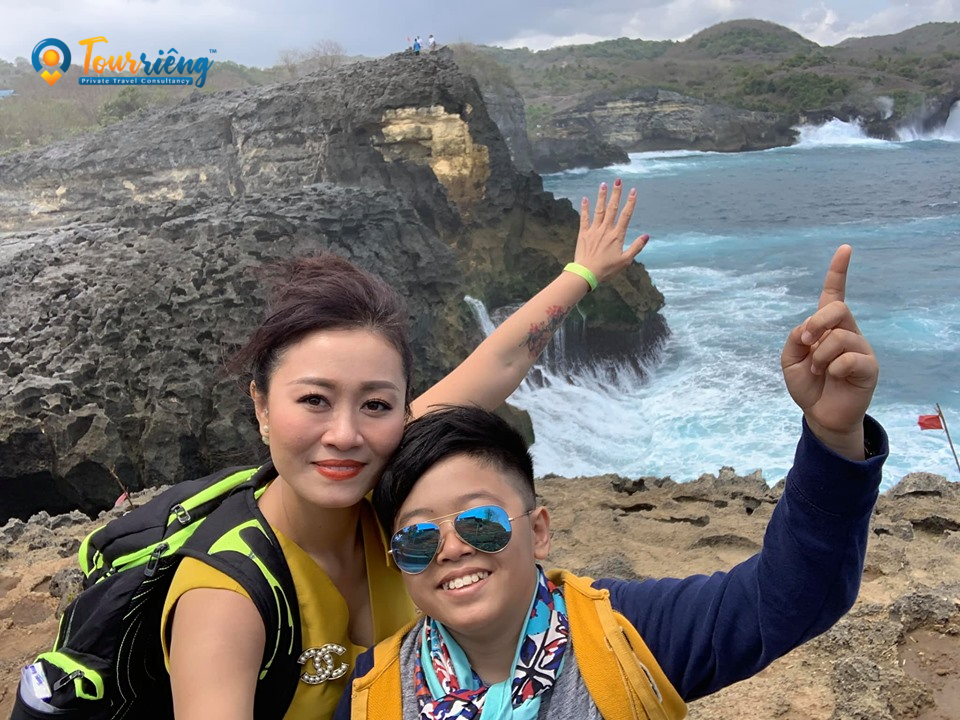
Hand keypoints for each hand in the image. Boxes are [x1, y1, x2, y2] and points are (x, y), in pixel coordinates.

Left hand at [575, 179, 648, 281]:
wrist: (586, 273)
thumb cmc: (607, 269)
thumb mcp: (625, 260)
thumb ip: (636, 247)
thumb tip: (646, 236)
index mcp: (617, 235)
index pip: (626, 215)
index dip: (630, 202)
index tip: (633, 190)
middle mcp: (606, 229)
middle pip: (612, 208)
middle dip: (616, 193)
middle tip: (618, 180)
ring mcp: (594, 230)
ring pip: (599, 210)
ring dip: (602, 196)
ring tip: (604, 184)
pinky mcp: (583, 234)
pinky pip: (584, 218)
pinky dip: (585, 208)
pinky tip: (585, 199)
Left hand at [780, 245, 878, 458]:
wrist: (820, 414)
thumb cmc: (807, 384)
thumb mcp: (790, 359)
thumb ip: (794, 338)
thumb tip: (809, 329)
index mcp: (827, 326)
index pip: (834, 293)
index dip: (839, 271)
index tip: (845, 248)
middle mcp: (847, 331)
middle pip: (836, 308)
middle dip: (816, 323)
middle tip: (805, 343)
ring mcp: (860, 348)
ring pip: (838, 338)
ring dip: (820, 356)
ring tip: (818, 370)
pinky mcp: (869, 367)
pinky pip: (849, 358)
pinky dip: (833, 368)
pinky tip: (833, 377)